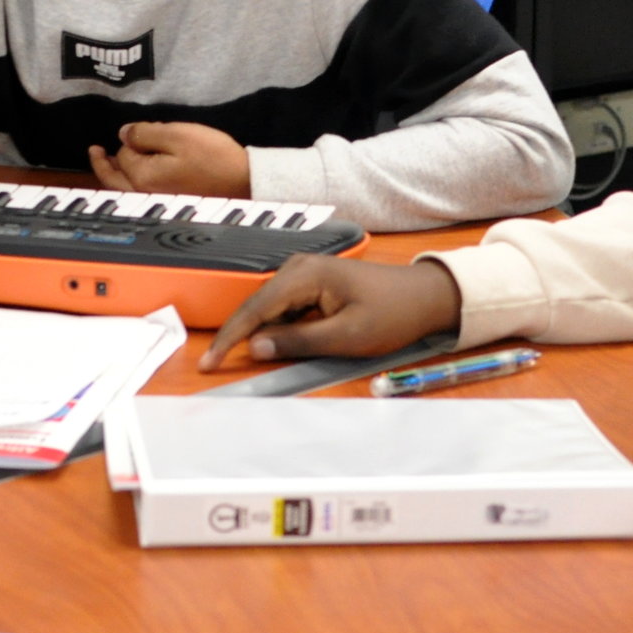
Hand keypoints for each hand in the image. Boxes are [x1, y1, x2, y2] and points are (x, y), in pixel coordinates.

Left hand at [87, 121, 249, 197]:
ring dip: (114, 173)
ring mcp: (158, 201)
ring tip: (107, 161)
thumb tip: (123, 134)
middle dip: (102, 163)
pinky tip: (136, 173)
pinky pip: (140, 193)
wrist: (244, 182)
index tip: (138, 129)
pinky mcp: (170, 202)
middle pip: (115, 178)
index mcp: (144, 177)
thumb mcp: (178, 134)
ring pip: (126, 188)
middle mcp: (145, 193)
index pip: (123, 154)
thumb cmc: (214, 157)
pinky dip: (130, 182)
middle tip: (94, 151)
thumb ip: (146, 133)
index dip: (128, 138)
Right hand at [199, 256, 462, 370]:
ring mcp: (304, 274)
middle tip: (215, 364)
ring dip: (258, 333)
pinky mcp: (312, 284)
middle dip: (237, 336)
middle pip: (256, 307)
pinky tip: (275, 344)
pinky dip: (276, 328)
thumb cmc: (393, 314)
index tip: (207, 361)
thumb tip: (256, 347)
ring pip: (268, 309)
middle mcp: (298, 268)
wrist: (425, 296)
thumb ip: (299, 342)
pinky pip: (284, 308)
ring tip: (238, 357)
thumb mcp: (347, 336)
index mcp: (305, 275)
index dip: (229, 338)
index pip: (255, 309)